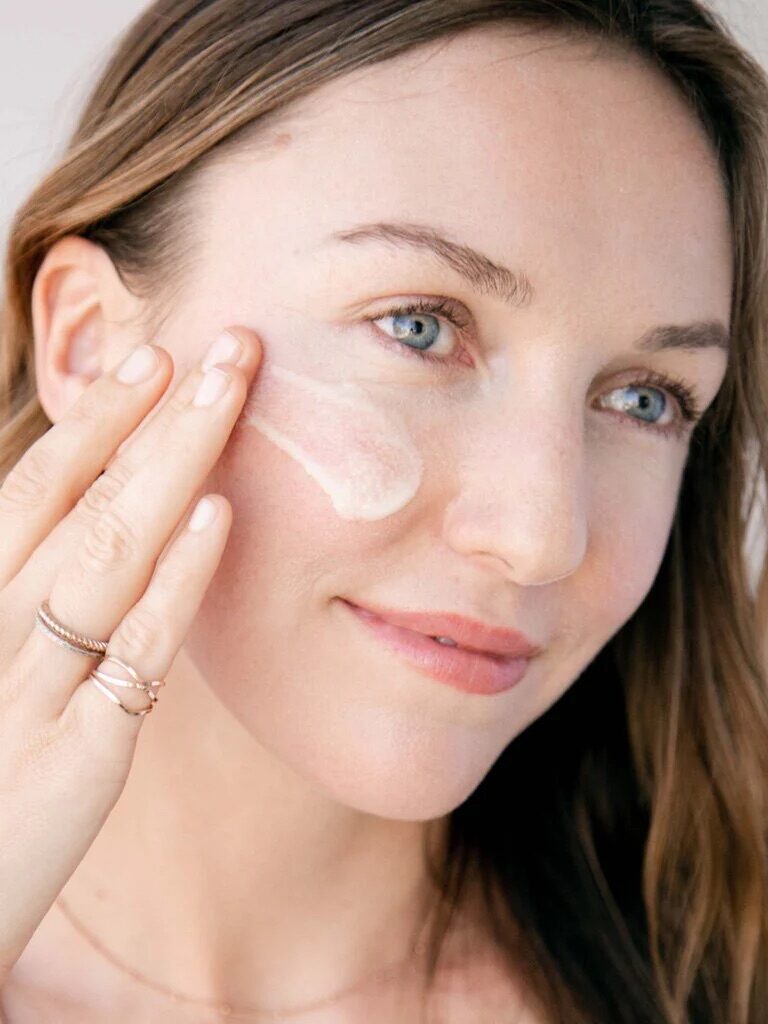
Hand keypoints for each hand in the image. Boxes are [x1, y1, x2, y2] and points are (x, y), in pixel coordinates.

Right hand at [0, 327, 261, 980]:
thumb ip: (21, 587)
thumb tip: (80, 518)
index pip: (34, 488)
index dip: (95, 419)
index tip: (150, 358)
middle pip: (80, 499)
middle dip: (152, 416)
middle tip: (219, 346)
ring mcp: (32, 687)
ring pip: (109, 552)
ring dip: (174, 465)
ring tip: (225, 395)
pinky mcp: (76, 755)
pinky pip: (136, 651)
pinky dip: (178, 580)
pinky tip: (221, 519)